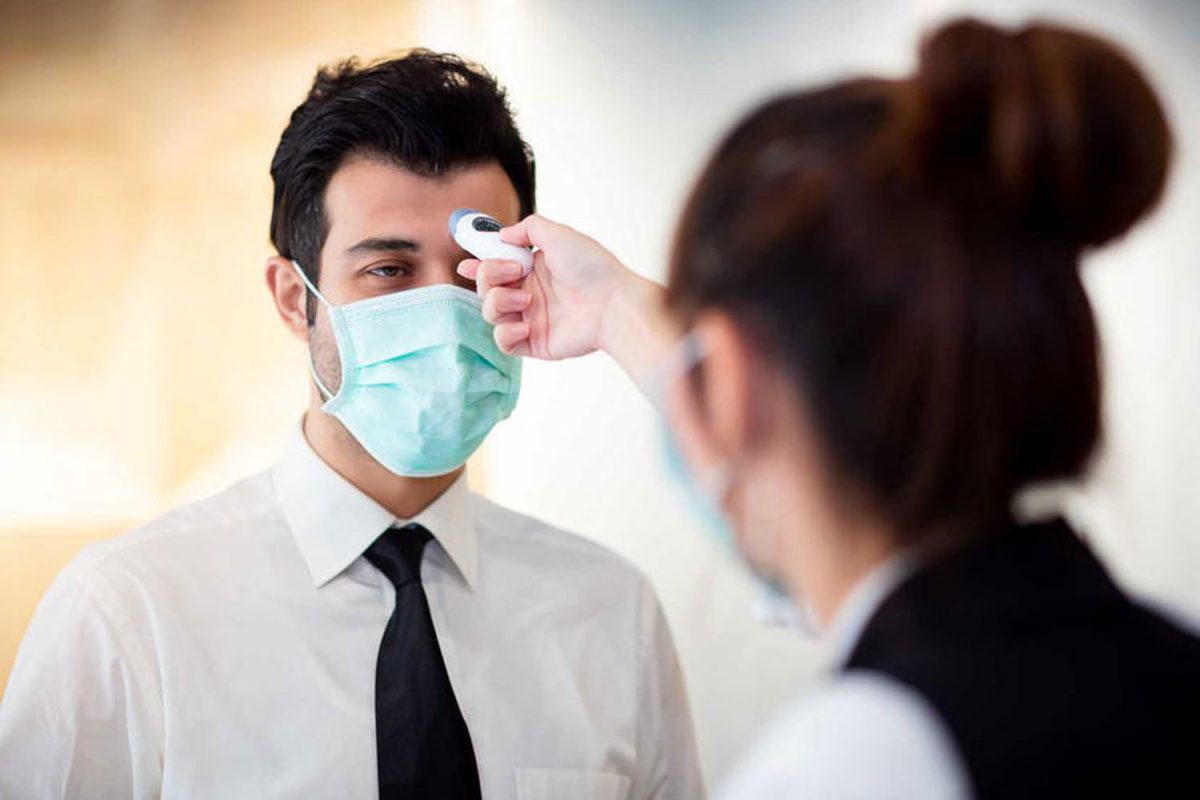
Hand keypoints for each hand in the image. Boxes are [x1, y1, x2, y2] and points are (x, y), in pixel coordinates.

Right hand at [458, 214, 639, 359]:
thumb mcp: (559, 235)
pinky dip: (507, 333)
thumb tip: (503, 234)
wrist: (613, 304)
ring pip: (491, 313)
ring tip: (526, 299)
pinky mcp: (535, 343)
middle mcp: (529, 293)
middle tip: (514, 271)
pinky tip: (526, 325)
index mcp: (534, 269)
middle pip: (486, 287)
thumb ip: (528, 228)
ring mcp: (531, 319)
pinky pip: (503, 342)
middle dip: (488, 275)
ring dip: (499, 301)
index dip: (478, 264)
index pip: (496, 266)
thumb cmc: (593, 268)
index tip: (466, 262)